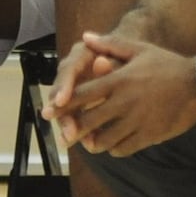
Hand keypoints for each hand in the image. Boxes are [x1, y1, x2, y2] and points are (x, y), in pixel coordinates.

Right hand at [42, 32, 122, 146]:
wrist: (135, 64)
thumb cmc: (130, 58)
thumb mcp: (125, 57)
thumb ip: (112, 61)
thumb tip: (100, 62)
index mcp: (82, 55)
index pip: (68, 68)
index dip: (63, 85)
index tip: (61, 101)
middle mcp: (73, 72)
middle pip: (60, 93)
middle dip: (62, 112)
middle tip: (67, 129)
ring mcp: (75, 90)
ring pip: (64, 108)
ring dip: (67, 124)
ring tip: (71, 140)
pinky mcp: (80, 105)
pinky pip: (75, 118)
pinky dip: (79, 130)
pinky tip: (86, 142)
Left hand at [46, 33, 195, 156]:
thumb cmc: (167, 64)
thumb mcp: (140, 49)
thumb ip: (110, 44)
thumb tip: (85, 37)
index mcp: (120, 80)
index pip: (83, 94)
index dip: (63, 104)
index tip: (49, 112)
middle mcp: (125, 101)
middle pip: (88, 121)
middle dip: (73, 129)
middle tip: (66, 135)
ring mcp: (137, 120)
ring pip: (104, 140)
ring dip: (93, 142)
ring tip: (90, 142)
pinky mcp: (149, 134)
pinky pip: (123, 148)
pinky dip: (114, 148)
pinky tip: (113, 144)